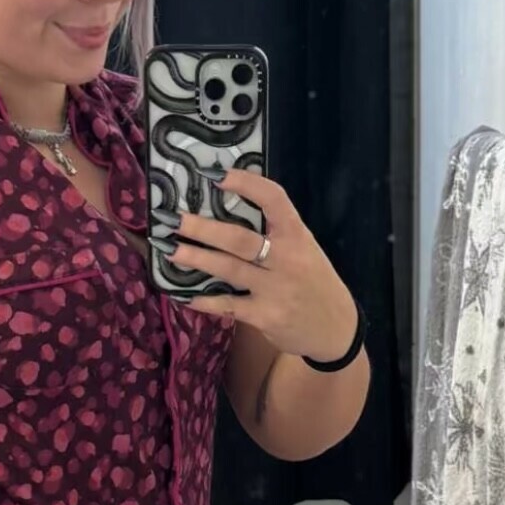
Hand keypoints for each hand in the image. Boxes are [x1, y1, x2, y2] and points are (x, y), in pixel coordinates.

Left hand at [160, 171, 359, 361]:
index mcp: (298, 236)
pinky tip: (184, 296)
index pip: (274, 200)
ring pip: (228, 269)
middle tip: (173, 219)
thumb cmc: (315, 283)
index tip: (217, 176)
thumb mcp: (306, 250)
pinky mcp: (265, 316)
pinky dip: (205, 301)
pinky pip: (228, 306)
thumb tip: (230, 210)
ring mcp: (275, 289)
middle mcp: (287, 259)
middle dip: (203, 228)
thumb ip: (276, 233)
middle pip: (239, 239)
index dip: (246, 184)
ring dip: (196, 259)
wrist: (336, 329)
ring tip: (169, 250)